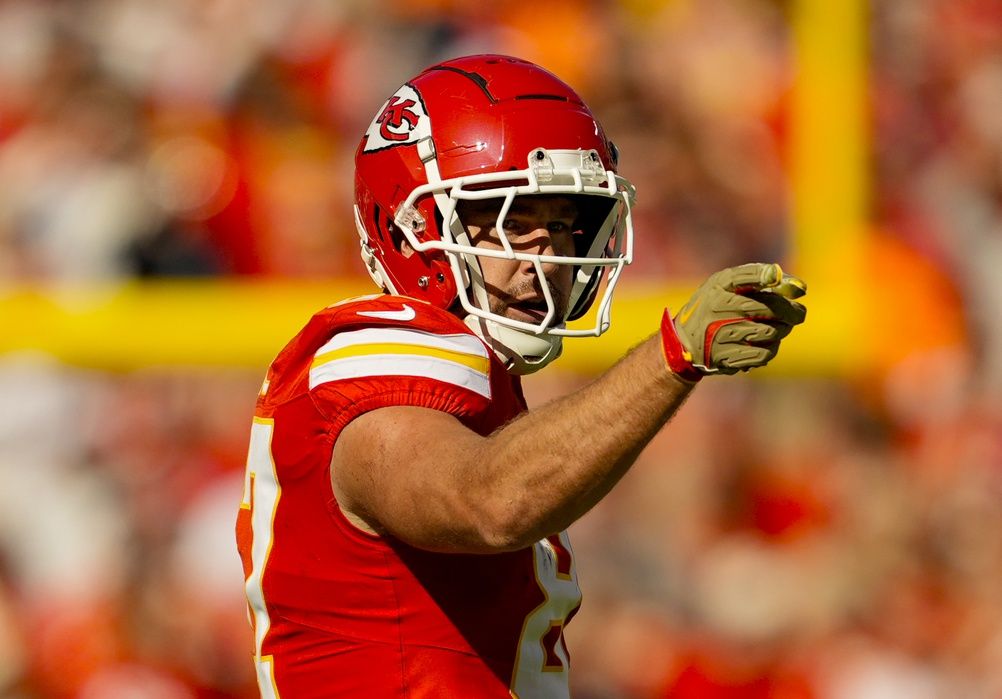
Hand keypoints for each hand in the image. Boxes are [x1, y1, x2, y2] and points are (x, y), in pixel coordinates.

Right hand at [660, 263, 806, 379]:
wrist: (684, 342)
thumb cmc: (716, 308)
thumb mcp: (729, 287)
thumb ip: (764, 281)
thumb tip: (800, 288)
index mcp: (718, 285)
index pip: (748, 276)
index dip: (769, 277)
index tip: (789, 283)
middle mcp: (716, 307)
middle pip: (768, 307)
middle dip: (790, 312)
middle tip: (799, 314)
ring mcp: (719, 333)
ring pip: (770, 332)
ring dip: (781, 331)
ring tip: (779, 329)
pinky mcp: (724, 356)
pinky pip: (763, 353)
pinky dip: (771, 349)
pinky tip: (766, 345)